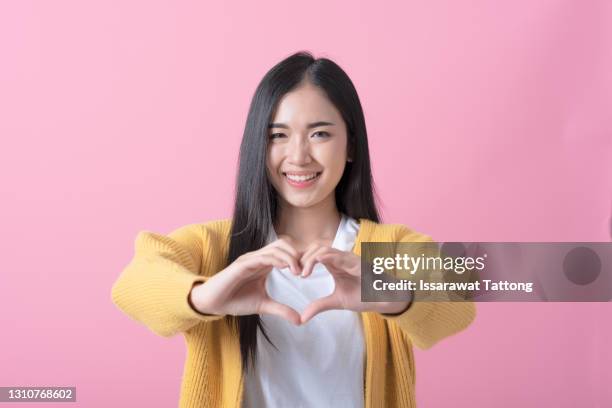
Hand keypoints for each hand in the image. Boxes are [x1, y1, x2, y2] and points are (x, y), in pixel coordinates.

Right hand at [189, 236, 303, 324]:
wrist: (213, 304)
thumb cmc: (235, 301)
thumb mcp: (263, 306)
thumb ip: (281, 310)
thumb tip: (300, 320)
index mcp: (264, 264)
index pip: (285, 251)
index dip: (298, 257)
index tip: (308, 271)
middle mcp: (258, 258)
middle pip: (283, 243)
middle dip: (297, 254)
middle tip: (304, 271)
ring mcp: (250, 259)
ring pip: (275, 247)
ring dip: (290, 257)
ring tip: (297, 271)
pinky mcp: (242, 264)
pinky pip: (262, 257)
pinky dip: (276, 259)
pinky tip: (285, 268)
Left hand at [299, 244, 411, 323]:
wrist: (385, 300)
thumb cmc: (364, 296)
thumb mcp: (337, 302)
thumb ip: (320, 306)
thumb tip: (302, 317)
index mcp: (335, 264)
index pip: (313, 254)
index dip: (301, 260)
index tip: (291, 273)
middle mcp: (341, 258)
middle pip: (315, 248)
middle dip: (302, 258)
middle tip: (293, 272)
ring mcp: (349, 258)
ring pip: (325, 249)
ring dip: (311, 258)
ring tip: (303, 273)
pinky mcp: (358, 263)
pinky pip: (340, 255)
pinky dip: (327, 256)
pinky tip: (318, 261)